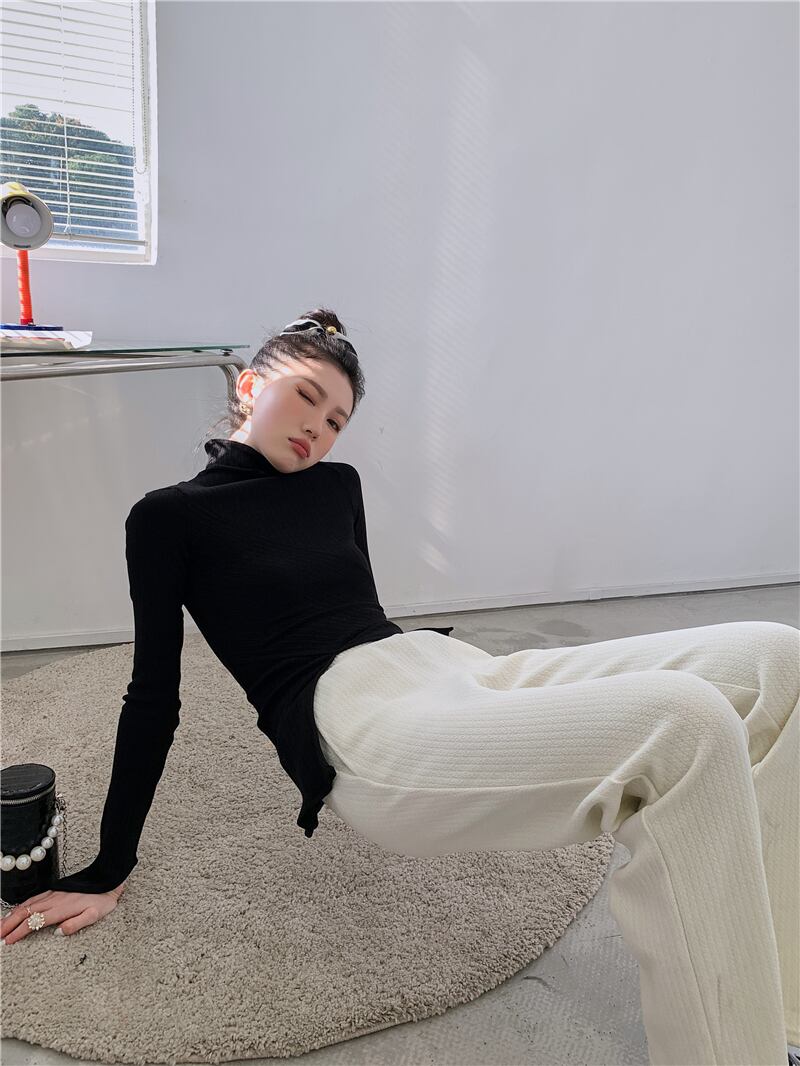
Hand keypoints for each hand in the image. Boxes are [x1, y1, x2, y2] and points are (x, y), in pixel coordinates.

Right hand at [1, 886, 122, 944]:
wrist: (108, 880)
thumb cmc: (102, 901)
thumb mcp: (94, 915)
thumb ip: (75, 924)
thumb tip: (58, 933)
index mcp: (61, 909)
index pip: (34, 922)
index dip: (19, 932)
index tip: (8, 942)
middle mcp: (54, 900)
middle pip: (25, 913)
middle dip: (9, 925)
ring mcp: (53, 894)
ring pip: (27, 905)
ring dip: (11, 916)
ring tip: (0, 926)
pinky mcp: (54, 890)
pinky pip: (33, 898)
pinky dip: (21, 905)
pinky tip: (15, 910)